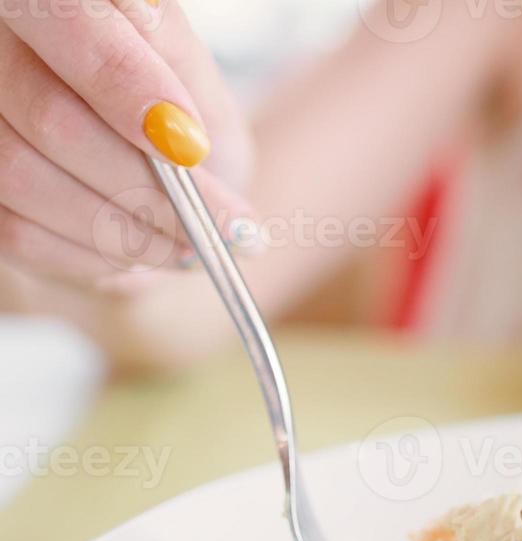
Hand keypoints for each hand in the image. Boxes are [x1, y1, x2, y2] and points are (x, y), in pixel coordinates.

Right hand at [0, 0, 253, 285]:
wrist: (164, 170)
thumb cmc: (182, 115)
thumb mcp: (198, 78)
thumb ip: (178, 72)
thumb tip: (172, 127)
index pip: (59, 14)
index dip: (122, 82)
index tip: (190, 145)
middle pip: (49, 116)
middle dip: (147, 185)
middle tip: (222, 220)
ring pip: (23, 177)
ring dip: (124, 229)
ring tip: (188, 243)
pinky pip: (16, 232)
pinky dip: (92, 256)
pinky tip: (139, 254)